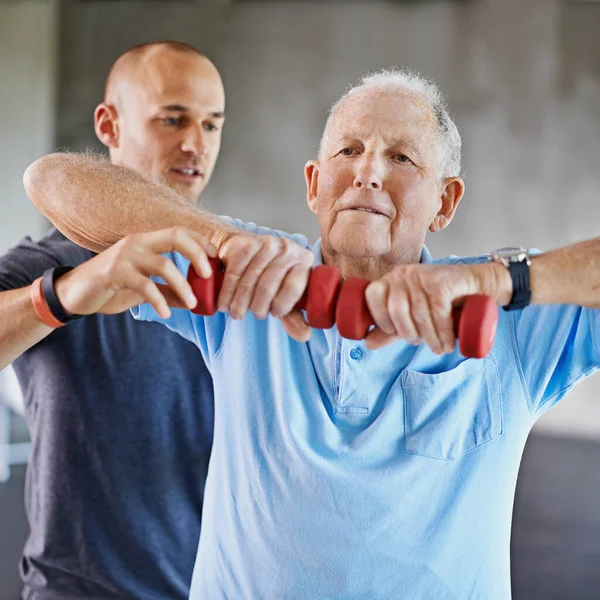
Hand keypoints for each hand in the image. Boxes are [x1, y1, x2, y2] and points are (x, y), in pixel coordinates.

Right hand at [54, 227, 216, 318]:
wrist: (76, 294)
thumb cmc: (114, 287)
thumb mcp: (147, 288)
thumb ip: (170, 291)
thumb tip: (199, 303)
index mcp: (147, 241)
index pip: (181, 232)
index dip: (201, 242)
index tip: (217, 258)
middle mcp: (138, 242)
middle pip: (176, 237)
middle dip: (198, 254)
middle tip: (210, 276)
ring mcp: (126, 256)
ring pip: (164, 264)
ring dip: (183, 285)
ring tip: (194, 303)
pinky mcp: (115, 273)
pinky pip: (145, 285)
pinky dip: (159, 301)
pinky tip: (166, 313)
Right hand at [216, 231, 313, 341]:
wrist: (246, 250)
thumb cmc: (270, 277)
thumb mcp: (285, 295)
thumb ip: (294, 316)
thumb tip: (304, 335)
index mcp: (304, 261)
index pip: (294, 287)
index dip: (283, 304)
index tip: (273, 315)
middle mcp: (288, 249)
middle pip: (269, 284)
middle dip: (259, 305)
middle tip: (254, 315)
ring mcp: (266, 243)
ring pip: (250, 279)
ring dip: (240, 301)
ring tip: (236, 313)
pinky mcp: (245, 243)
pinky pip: (234, 271)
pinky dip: (227, 291)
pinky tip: (224, 303)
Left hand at [364, 263, 496, 353]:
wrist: (476, 286)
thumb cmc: (440, 301)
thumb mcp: (410, 316)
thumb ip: (388, 329)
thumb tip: (367, 344)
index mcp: (391, 280)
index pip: (372, 295)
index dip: (379, 317)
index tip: (392, 331)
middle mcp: (403, 274)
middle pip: (396, 309)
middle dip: (408, 333)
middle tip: (419, 342)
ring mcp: (422, 276)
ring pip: (419, 314)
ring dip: (430, 338)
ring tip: (439, 348)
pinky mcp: (442, 282)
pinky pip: (438, 312)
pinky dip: (443, 332)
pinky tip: (447, 343)